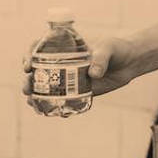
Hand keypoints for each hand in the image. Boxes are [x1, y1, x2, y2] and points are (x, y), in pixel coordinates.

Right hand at [22, 36, 138, 100]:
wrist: (129, 63)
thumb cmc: (117, 49)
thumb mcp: (109, 48)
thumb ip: (101, 58)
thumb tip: (94, 74)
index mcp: (63, 46)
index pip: (38, 47)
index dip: (28, 55)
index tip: (28, 64)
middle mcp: (61, 62)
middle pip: (36, 70)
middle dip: (27, 79)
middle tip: (28, 86)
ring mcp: (67, 78)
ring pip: (44, 87)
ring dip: (33, 94)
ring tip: (31, 100)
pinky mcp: (76, 91)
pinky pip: (58, 99)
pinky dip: (49, 105)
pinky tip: (45, 111)